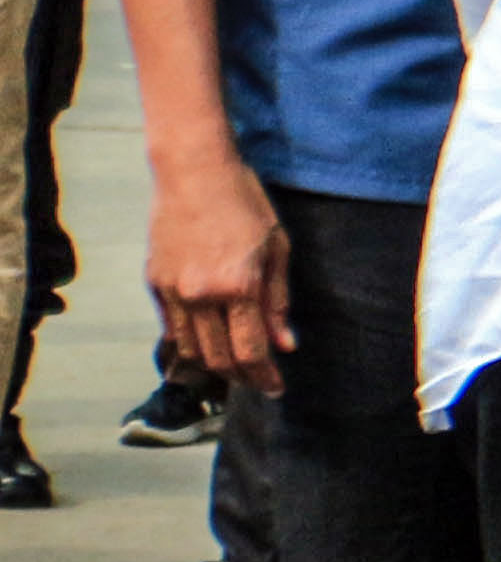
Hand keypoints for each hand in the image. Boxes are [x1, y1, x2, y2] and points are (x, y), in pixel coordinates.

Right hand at [147, 139, 290, 391]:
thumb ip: (278, 300)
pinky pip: (173, 329)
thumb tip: (285, 344)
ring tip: (236, 369)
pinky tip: (210, 345)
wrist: (194, 172)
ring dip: (215, 367)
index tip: (276, 388)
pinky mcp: (154, 284)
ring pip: (191, 350)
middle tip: (259, 383)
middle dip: (242, 377)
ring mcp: (172, 291)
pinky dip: (192, 344)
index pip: (251, 350)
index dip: (265, 376)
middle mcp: (201, 295)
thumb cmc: (245, 202)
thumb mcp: (277, 247)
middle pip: (219, 358)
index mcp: (238, 285)